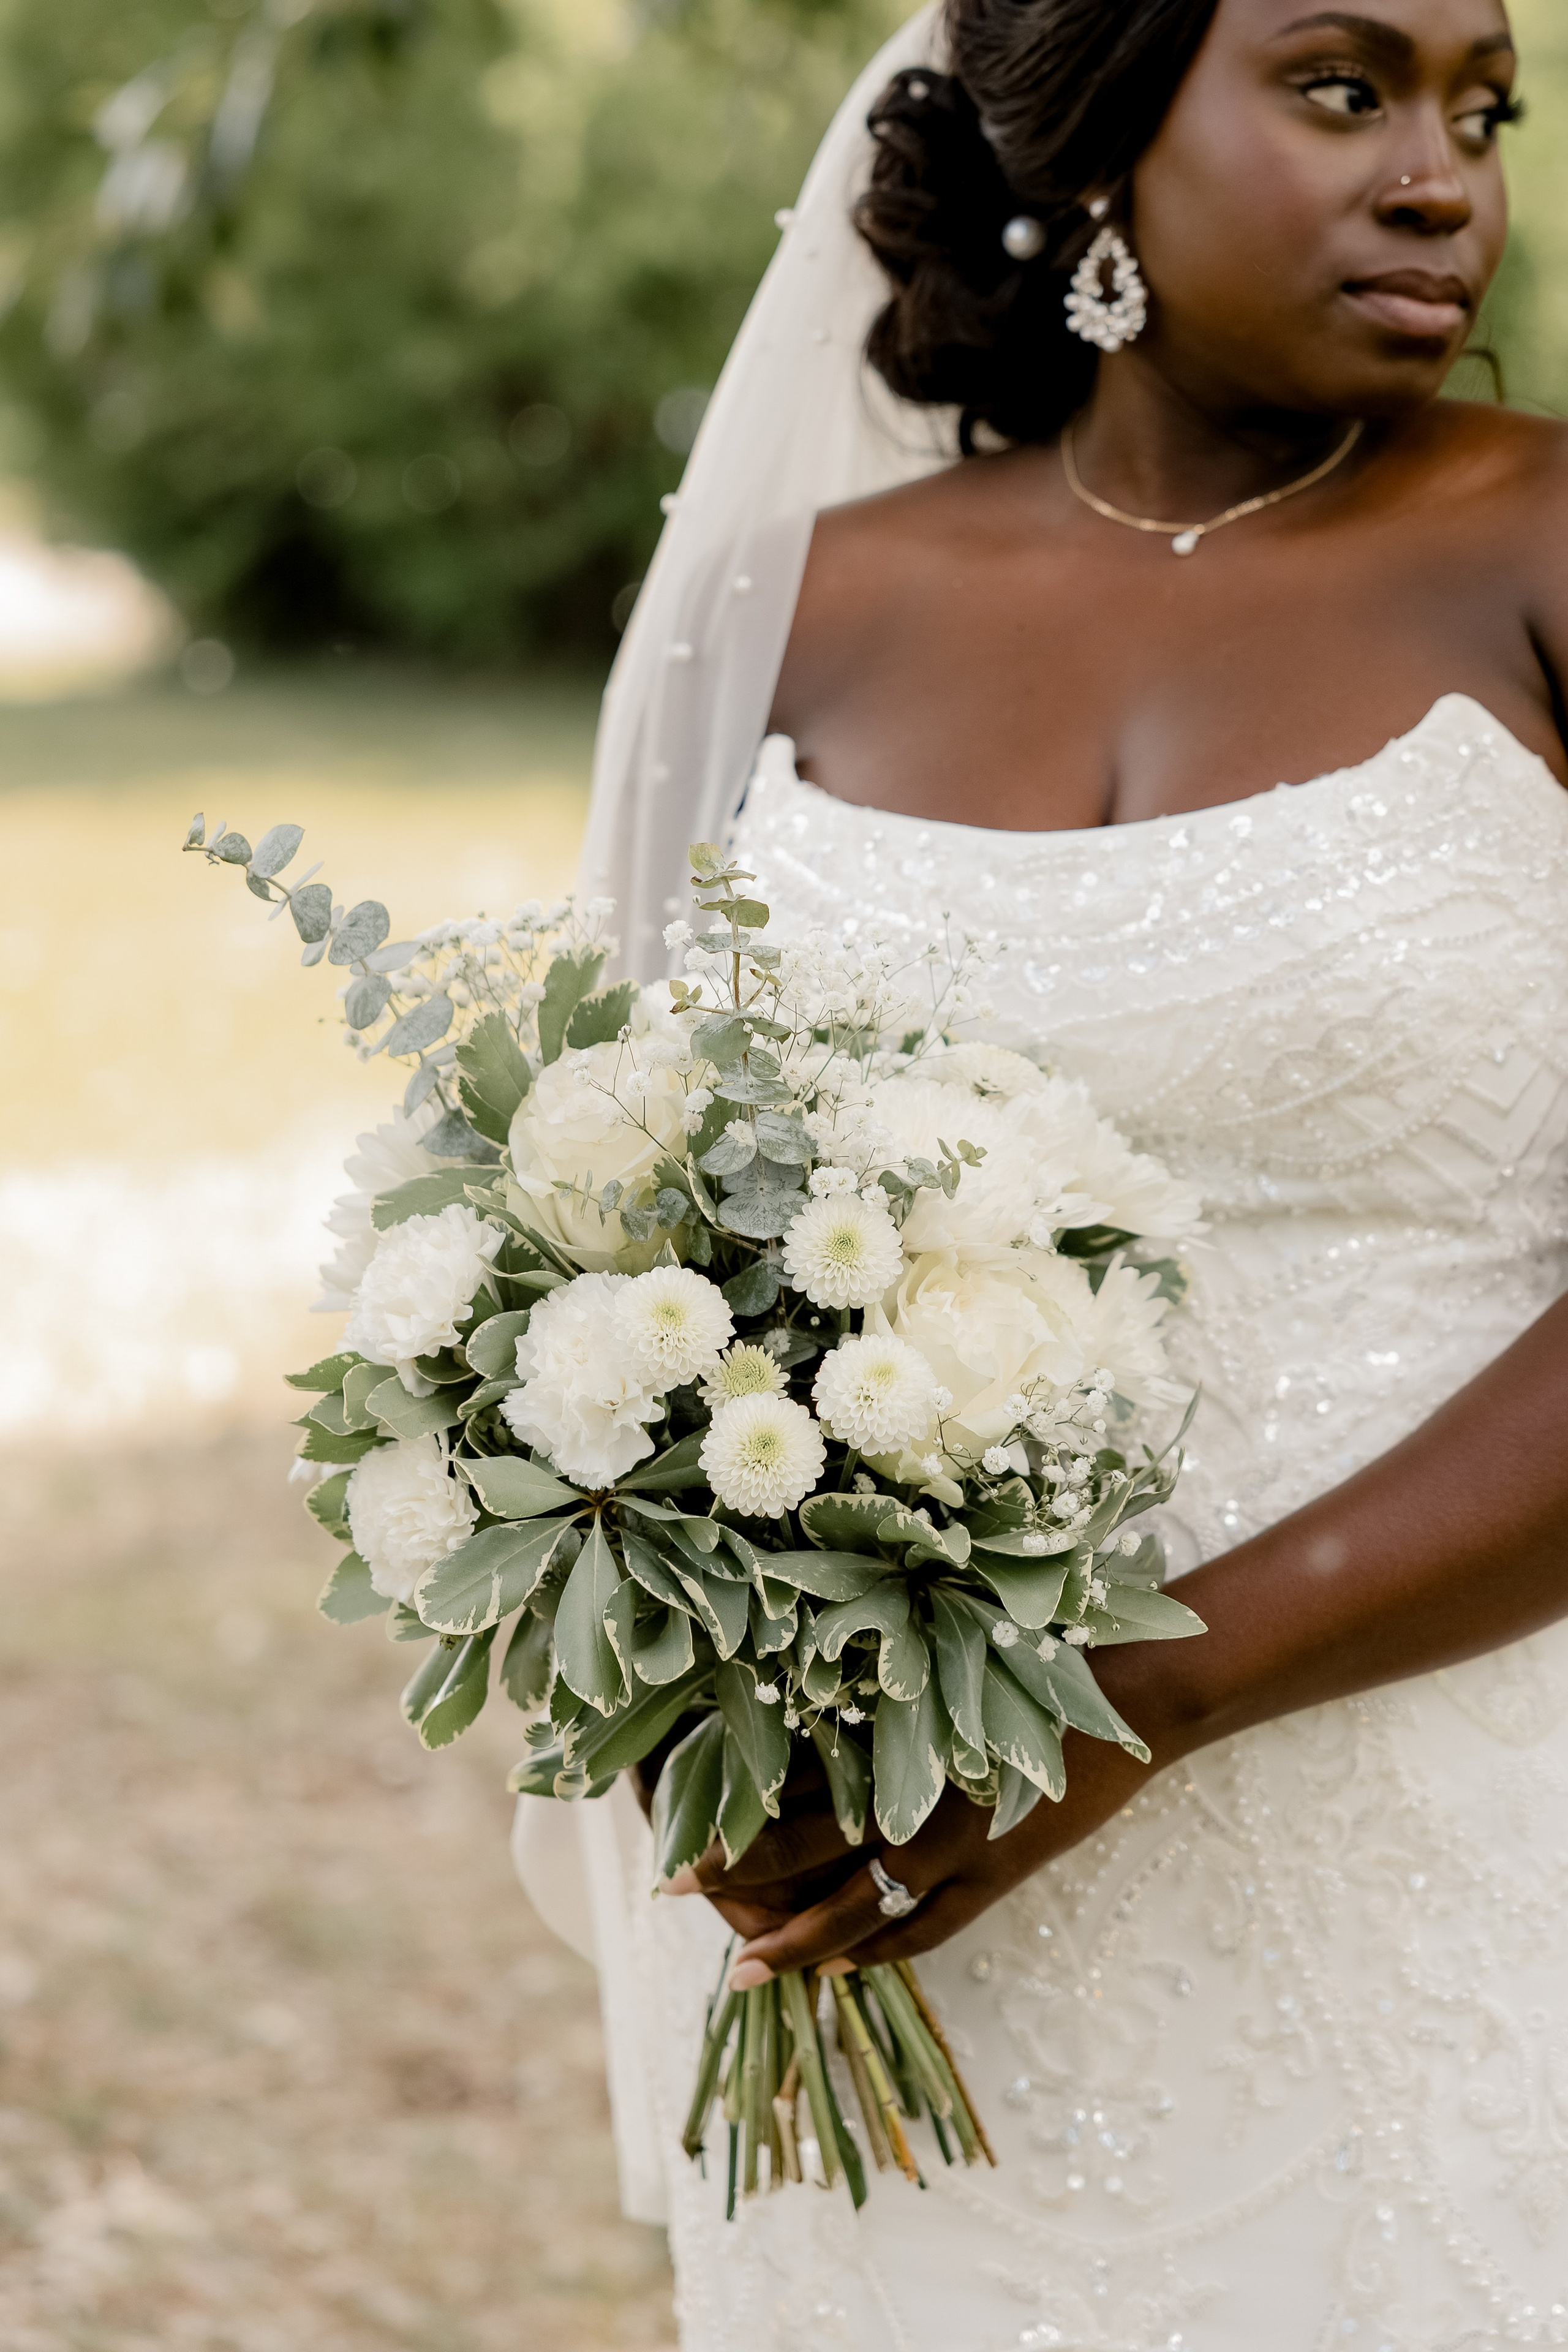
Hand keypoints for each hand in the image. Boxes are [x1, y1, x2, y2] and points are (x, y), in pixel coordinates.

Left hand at [665, 1644, 1185, 1985]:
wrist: (1133, 1691)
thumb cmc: (1038, 1651)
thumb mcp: (946, 1656)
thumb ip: (877, 1681)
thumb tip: (801, 1685)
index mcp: (896, 1730)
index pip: (792, 1776)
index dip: (733, 1800)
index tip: (672, 1813)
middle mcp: (916, 1792)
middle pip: (806, 1845)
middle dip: (734, 1872)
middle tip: (668, 1890)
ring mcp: (958, 1843)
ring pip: (857, 1907)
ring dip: (797, 1940)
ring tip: (742, 1972)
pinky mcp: (997, 1873)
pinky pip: (924, 1927)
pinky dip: (876, 1949)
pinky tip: (838, 1965)